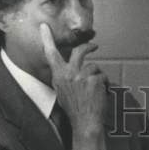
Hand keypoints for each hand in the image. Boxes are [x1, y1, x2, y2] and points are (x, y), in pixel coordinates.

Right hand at [40, 23, 107, 149]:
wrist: (85, 123)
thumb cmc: (74, 109)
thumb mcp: (62, 92)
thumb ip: (64, 77)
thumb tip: (67, 68)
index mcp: (58, 76)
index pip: (51, 54)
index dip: (47, 39)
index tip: (44, 26)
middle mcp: (68, 73)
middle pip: (79, 51)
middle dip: (88, 46)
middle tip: (94, 46)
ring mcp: (82, 75)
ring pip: (94, 67)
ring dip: (97, 78)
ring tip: (95, 92)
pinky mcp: (95, 79)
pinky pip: (102, 77)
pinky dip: (104, 85)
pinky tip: (100, 95)